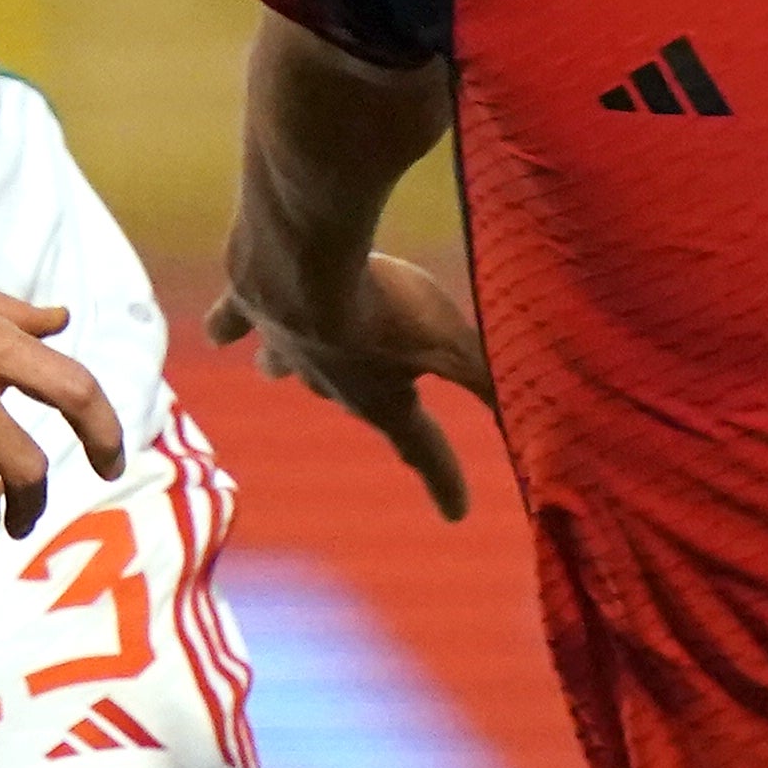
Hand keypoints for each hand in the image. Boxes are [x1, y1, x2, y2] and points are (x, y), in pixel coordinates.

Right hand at [207, 242, 491, 521]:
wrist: (298, 254)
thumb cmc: (383, 305)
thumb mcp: (454, 344)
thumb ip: (494, 379)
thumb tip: (546, 424)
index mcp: (378, 399)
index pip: (422, 449)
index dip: (443, 480)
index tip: (458, 514)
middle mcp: (323, 378)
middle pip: (348, 398)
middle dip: (364, 402)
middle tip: (381, 406)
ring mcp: (278, 339)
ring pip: (282, 361)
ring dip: (285, 366)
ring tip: (273, 372)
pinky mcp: (246, 296)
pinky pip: (236, 318)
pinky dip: (231, 326)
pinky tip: (221, 334)